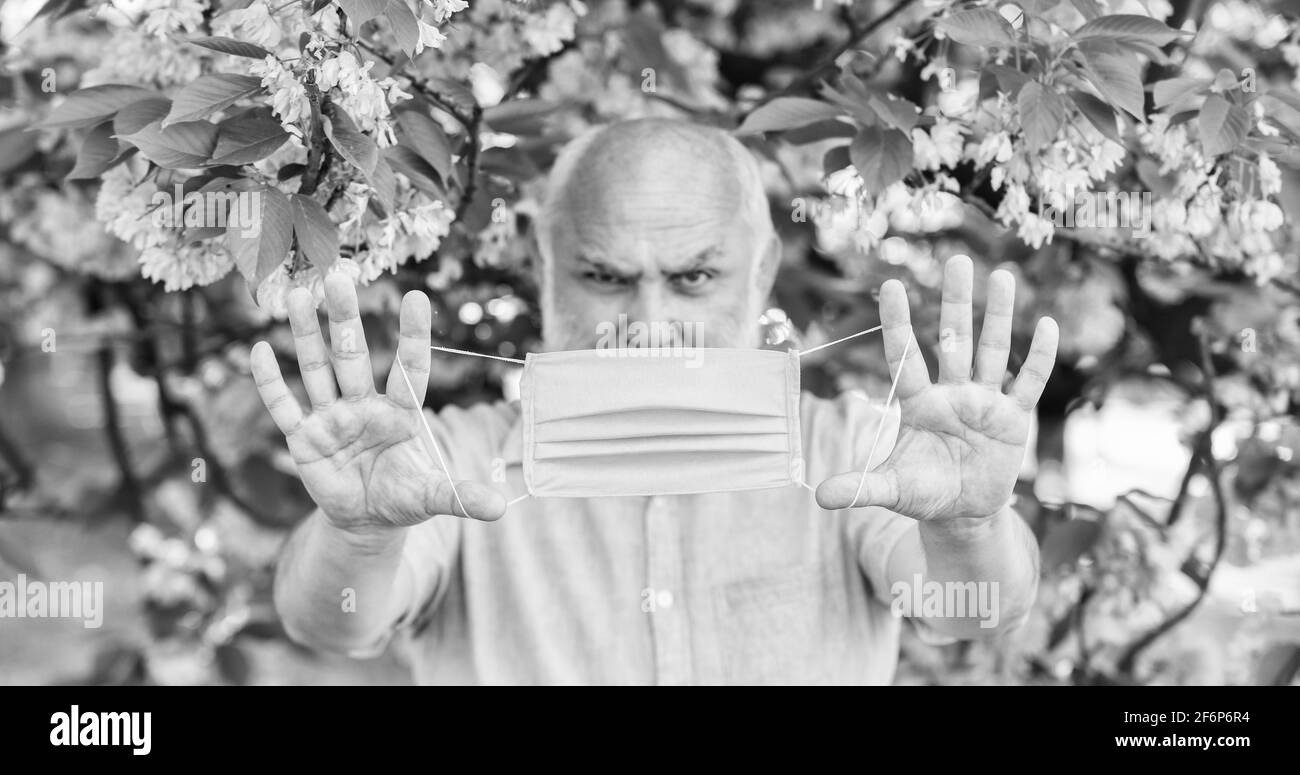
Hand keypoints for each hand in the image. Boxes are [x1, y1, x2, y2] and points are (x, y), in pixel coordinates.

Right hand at [250, 273, 505, 532]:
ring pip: (317, 369)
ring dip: (308, 334)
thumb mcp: (433, 497)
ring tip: (301, 295)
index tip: (417, 298)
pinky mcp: (304, 439)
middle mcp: (364, 407)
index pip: (408, 369)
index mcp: (400, 414)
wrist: (365, 521)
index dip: (412, 336)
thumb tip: (501, 509)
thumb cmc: (402, 498)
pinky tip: (259, 349)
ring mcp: (331, 419)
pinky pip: (284, 406)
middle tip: (339, 276)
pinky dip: (270, 381)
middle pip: (353, 357)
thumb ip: (461, 496)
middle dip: (346, 319)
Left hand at [816, 255, 1058, 521]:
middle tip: (959, 260)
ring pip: (993, 351)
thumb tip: (820, 498)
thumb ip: (860, 487)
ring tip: (1004, 276)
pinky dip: (1039, 357)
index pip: (905, 357)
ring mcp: (984, 402)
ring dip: (999, 315)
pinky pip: (1029, 383)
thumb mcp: (891, 490)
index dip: (898, 323)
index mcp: (918, 404)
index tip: (892, 285)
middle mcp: (951, 394)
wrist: (962, 511)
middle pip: (954, 340)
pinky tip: (1047, 325)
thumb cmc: (922, 492)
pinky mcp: (1014, 419)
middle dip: (957, 302)